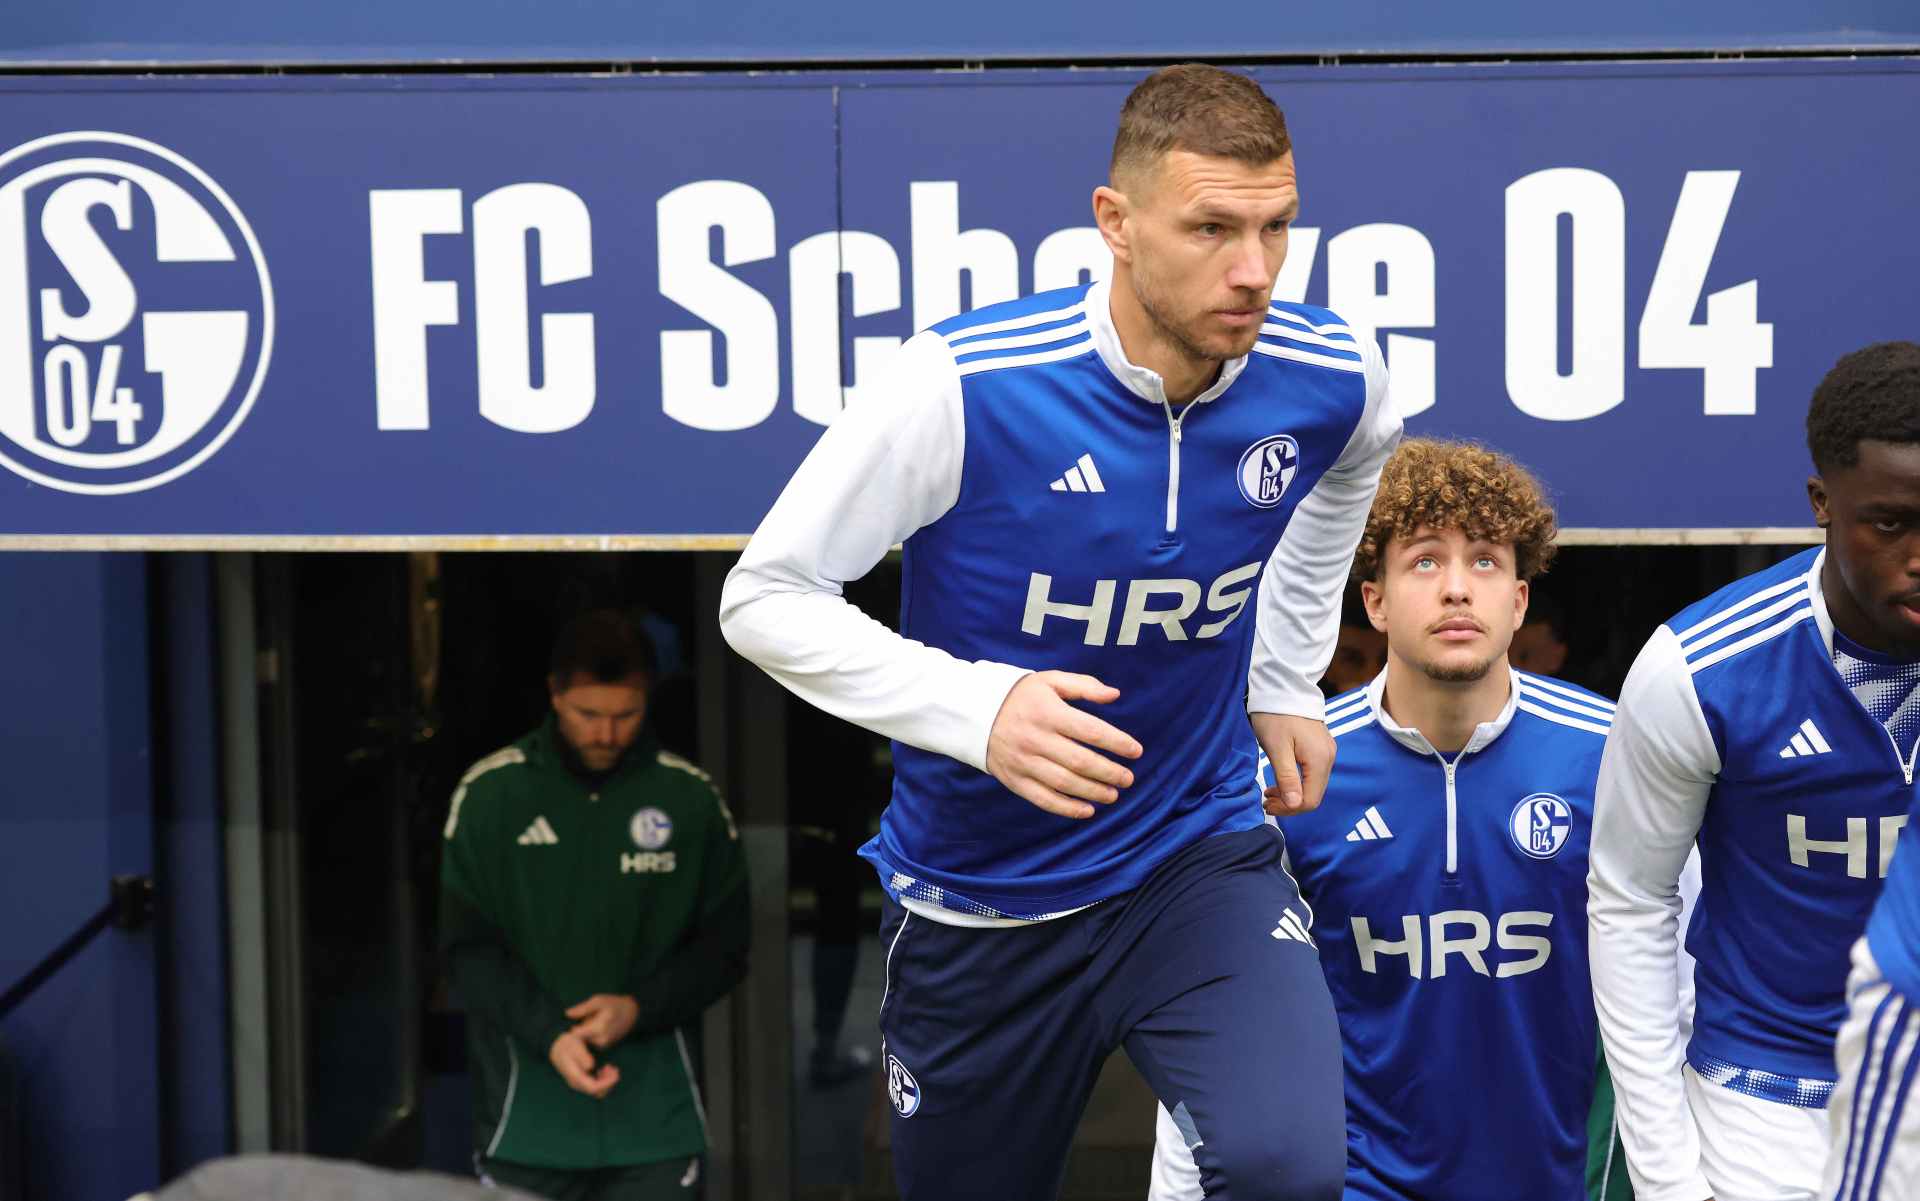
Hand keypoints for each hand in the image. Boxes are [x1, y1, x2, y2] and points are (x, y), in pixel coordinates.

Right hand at [548, 1030, 618, 1098]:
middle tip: (614, 1068)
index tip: (616, 1074)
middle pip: (597, 1092)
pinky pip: (596, 1087)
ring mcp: (579, 1084)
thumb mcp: (575, 1046)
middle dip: (609, 1082)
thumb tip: (590, 1066)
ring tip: (610, 1067)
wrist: (557, 1047)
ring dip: (607, 1081)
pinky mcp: (582, 1081)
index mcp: (575, 1077)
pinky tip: (605, 1068)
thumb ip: (582, 1056)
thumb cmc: (567, 1044)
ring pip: (598, 1091)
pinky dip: (603, 1080)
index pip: (593, 1088)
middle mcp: (577, 1084)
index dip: (607, 1083)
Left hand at [566, 993, 639, 1049]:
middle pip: (578, 1040)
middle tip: (579, 1020)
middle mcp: (600, 1040)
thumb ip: (582, 1008)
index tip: (566, 1024)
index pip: (575, 1035)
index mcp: (598, 1028)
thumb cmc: (614, 1004)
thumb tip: (566, 1014)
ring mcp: (603, 1045)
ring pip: (584, 1042)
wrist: (633, 1013)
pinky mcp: (605, 1047)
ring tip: (588, 1022)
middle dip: (576, 1032)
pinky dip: (588, 1036)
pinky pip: (590, 1043)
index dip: (568, 1030)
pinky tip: (593, 1027)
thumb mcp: (598, 1000)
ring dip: (583, 1034)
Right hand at [985, 672, 1142, 818]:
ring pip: (1065, 783)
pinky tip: (1087, 811)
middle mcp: (1036, 739)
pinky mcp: (1015, 780)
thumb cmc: (1020, 696)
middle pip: (1081, 761)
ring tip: (1113, 794)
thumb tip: (1115, 695)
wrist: (973, 713)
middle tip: (1128, 779)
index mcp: (1048, 713)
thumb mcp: (1049, 680)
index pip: (1091, 731)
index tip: (1136, 751)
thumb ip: (1083, 686)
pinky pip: (1044, 799)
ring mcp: (1024, 762)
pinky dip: (1067, 809)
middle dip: (1110, 772)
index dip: (1117, 742)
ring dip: (1093, 792)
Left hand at [1253, 712, 1333, 814]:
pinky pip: (1312, 773)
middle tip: (1267, 801)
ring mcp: (1326, 752)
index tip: (1268, 805)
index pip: (1311, 800)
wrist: (1283, 688)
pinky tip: (1281, 779)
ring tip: (1270, 792)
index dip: (1289, 809)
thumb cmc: (1276, 715)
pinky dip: (1297, 781)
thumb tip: (1294, 805)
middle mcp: (1328, 757)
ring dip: (1292, 793)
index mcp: (1319, 760)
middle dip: (1290, 803)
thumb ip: (1287, 777)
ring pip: (1313, 785)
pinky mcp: (1321, 747)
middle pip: (1314, 795)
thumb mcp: (1276, 748)